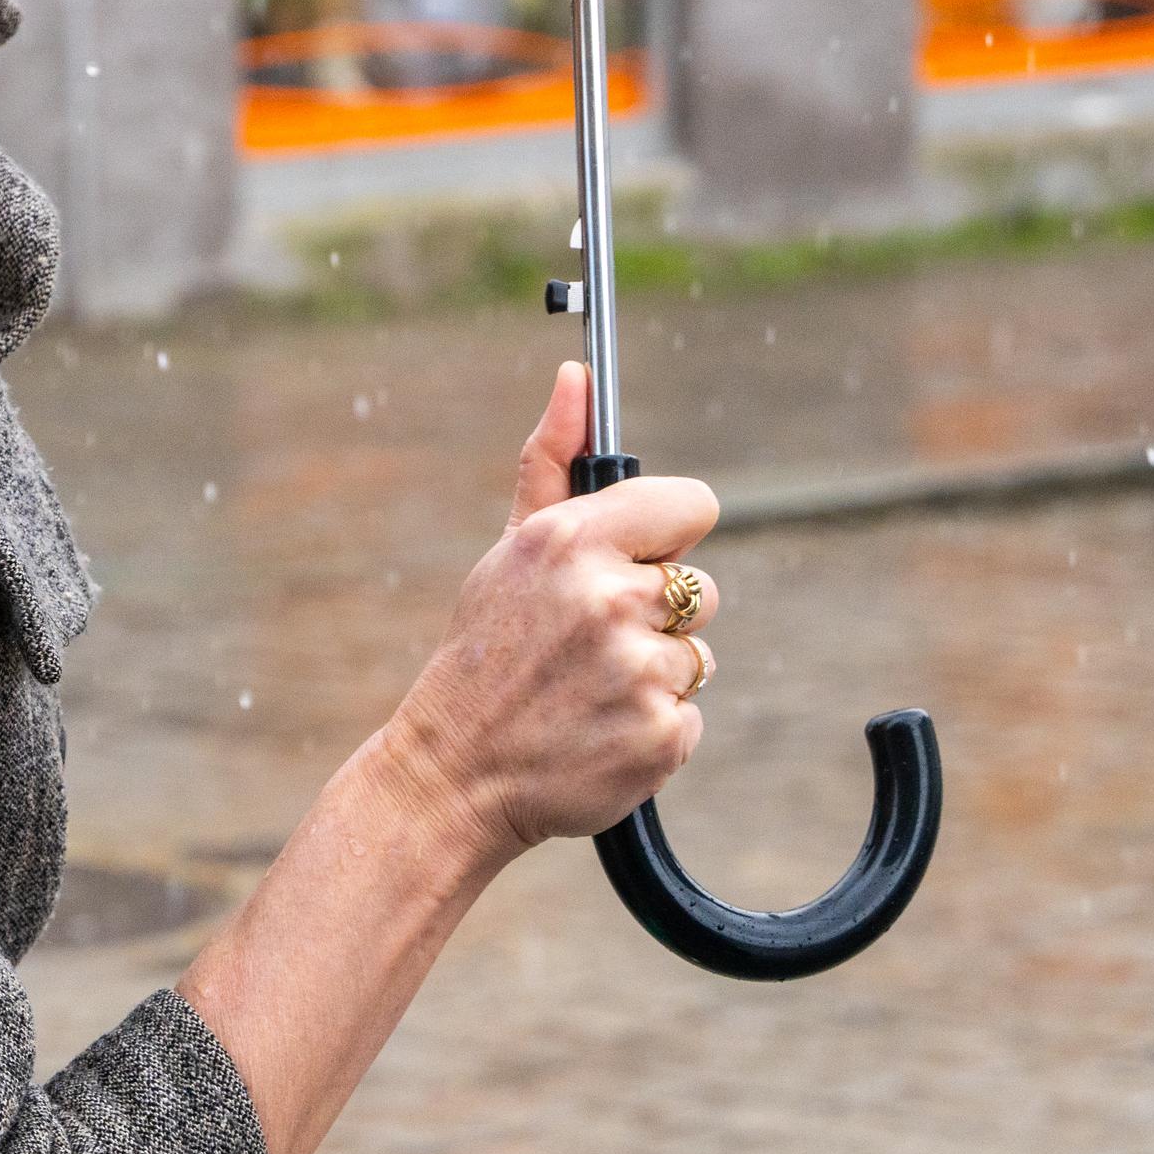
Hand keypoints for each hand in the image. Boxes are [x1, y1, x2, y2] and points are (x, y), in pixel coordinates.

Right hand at [376, 362, 722, 869]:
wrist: (455, 776)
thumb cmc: (485, 653)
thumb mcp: (510, 551)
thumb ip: (553, 461)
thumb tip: (578, 377)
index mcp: (574, 541)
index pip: (692, 505)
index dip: (670, 536)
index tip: (642, 561)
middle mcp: (610, 600)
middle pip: (699, 589)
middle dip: (654, 615)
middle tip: (588, 644)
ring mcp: (639, 672)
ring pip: (697, 657)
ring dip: (653, 676)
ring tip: (587, 691)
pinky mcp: (660, 737)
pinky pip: (689, 716)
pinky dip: (652, 730)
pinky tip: (599, 731)